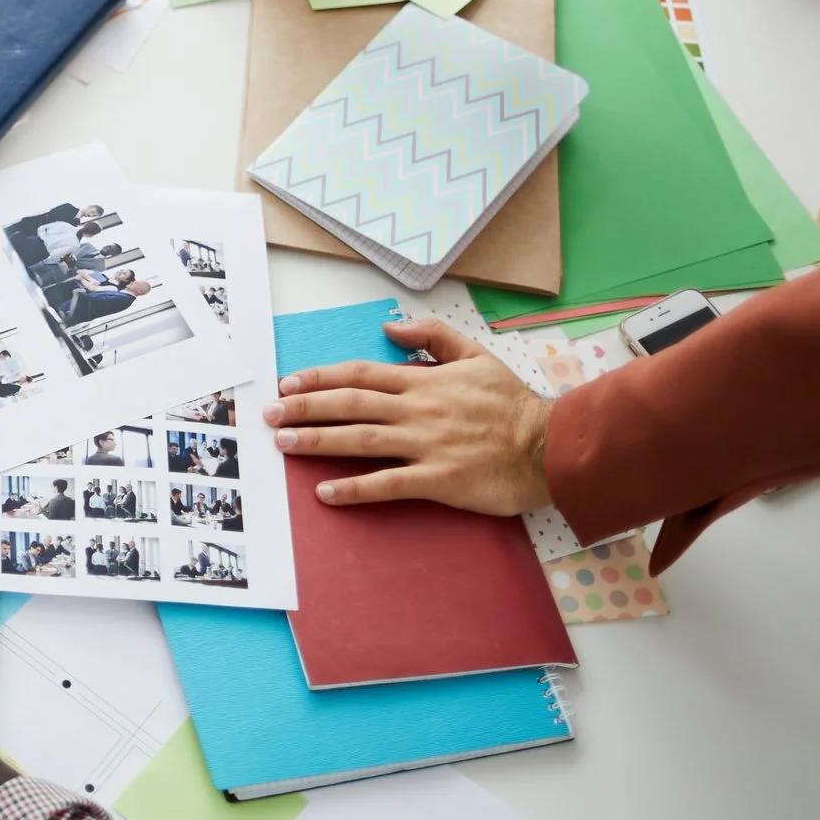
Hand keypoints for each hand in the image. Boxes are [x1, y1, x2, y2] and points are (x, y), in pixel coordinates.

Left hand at [266, 319, 553, 513]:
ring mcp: (427, 445)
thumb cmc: (513, 404)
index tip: (288, 383)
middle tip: (269, 414)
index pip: (360, 374)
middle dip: (304, 408)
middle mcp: (418, 410)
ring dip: (317, 441)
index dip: (320, 378)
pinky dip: (355, 489)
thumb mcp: (476, 355)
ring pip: (361, 439)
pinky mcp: (439, 480)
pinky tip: (326, 493)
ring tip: (283, 443)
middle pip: (350, 405)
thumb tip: (389, 325)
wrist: (551, 445)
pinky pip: (389, 484)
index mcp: (424, 382)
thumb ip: (433, 336)